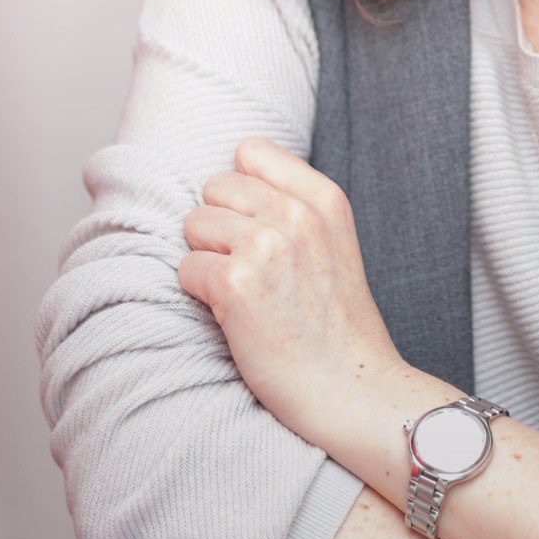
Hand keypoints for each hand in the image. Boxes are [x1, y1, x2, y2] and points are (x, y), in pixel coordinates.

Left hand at [178, 136, 403, 445]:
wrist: (351, 387)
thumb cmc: (335, 322)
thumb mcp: (334, 241)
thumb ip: (295, 204)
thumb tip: (232, 178)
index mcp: (324, 198)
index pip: (251, 151)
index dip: (241, 188)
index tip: (254, 222)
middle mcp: (296, 213)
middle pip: (216, 186)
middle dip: (220, 225)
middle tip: (249, 266)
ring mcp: (266, 247)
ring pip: (195, 224)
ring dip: (208, 258)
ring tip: (243, 291)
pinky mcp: (236, 286)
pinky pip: (186, 268)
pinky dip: (200, 294)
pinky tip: (232, 315)